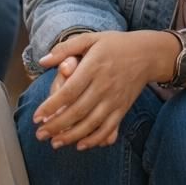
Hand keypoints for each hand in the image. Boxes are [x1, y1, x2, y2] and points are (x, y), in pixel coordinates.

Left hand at [32, 31, 169, 151]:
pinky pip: (108, 128)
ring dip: (72, 136)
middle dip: (57, 126)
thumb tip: (43, 61)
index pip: (69, 91)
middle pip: (78, 111)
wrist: (148, 54)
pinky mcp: (123, 108)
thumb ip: (65, 49)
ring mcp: (115, 99)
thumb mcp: (90, 39)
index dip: (52, 106)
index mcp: (93, 67)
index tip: (37, 116)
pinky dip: (94, 139)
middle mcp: (104, 86)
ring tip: (55, 143)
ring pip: (91, 123)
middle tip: (40, 134)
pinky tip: (80, 145)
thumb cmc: (115, 45)